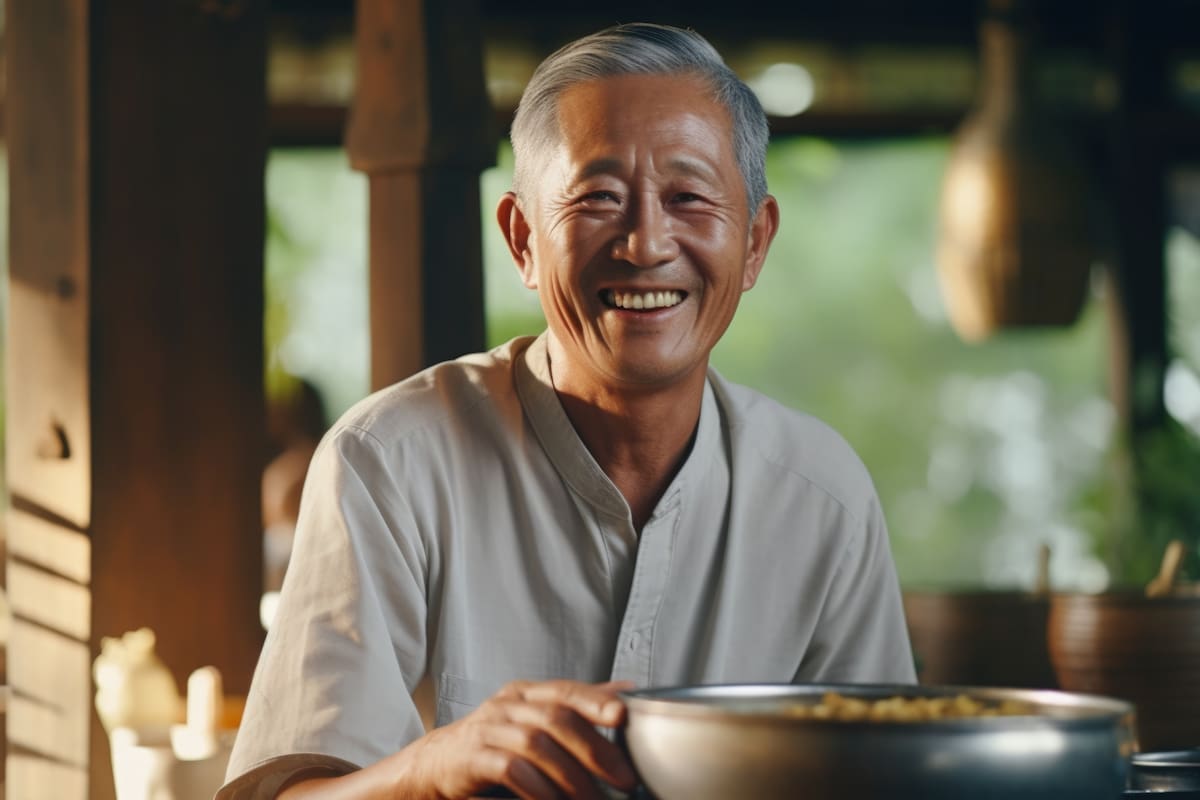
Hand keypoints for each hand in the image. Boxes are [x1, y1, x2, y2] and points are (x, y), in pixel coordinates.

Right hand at [404, 679, 636, 799]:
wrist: (435, 765)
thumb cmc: (492, 743)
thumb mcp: (531, 718)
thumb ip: (575, 706)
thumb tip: (624, 690)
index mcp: (526, 694)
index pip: (566, 689)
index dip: (596, 700)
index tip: (624, 717)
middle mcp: (507, 706)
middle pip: (557, 717)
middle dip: (595, 749)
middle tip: (623, 778)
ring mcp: (488, 730)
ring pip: (537, 743)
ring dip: (571, 776)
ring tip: (594, 799)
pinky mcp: (472, 758)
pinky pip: (510, 769)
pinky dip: (538, 788)